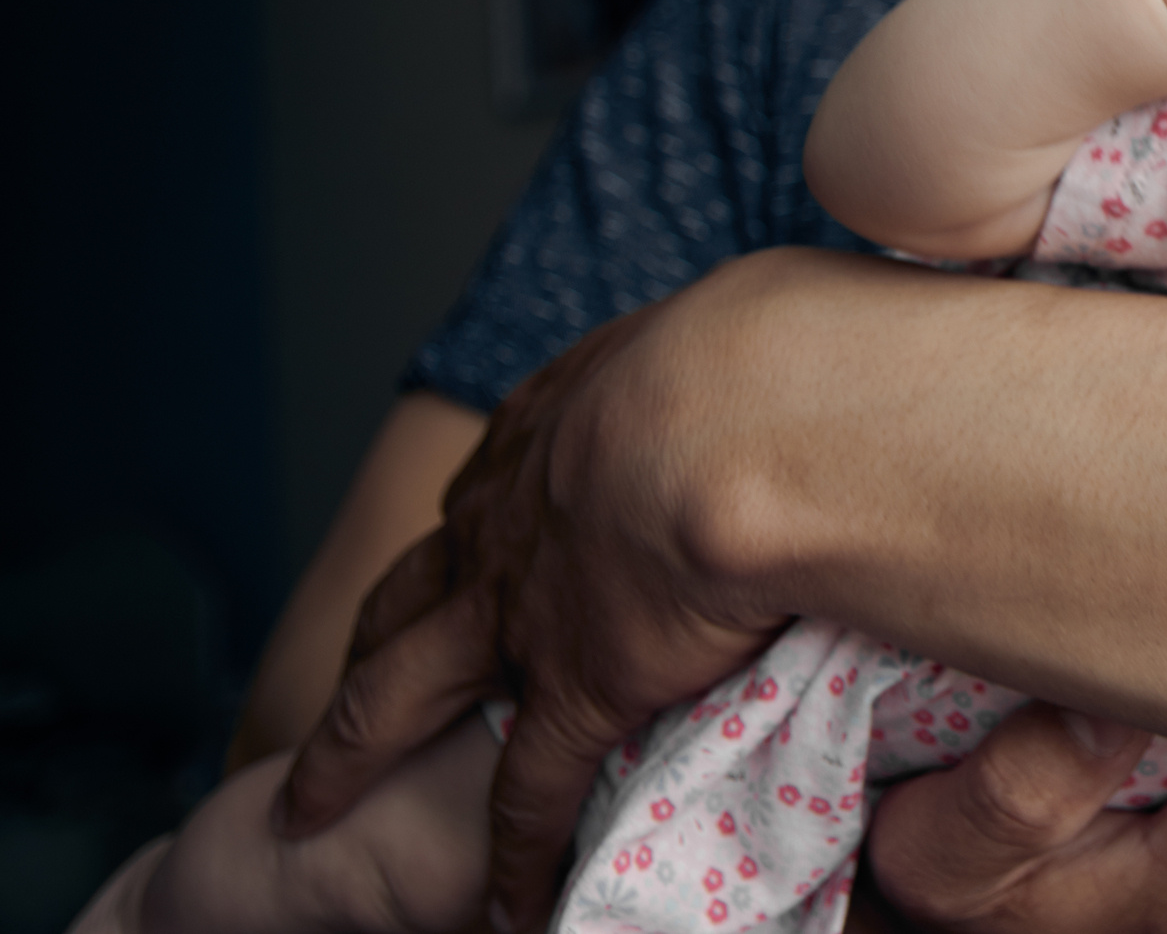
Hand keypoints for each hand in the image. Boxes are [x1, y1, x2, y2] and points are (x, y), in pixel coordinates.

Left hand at [274, 275, 792, 933]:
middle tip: (347, 672)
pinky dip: (511, 852)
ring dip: (350, 751)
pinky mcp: (571, 688)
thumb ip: (751, 363)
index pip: (497, 483)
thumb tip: (814, 355)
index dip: (483, 519)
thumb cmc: (767, 353)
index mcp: (553, 423)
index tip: (482, 541)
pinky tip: (505, 898)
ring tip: (312, 804)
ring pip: (398, 691)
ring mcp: (519, 607)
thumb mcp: (738, 331)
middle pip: (410, 584)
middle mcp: (506, 514)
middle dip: (370, 633)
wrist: (743, 419)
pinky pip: (524, 791)